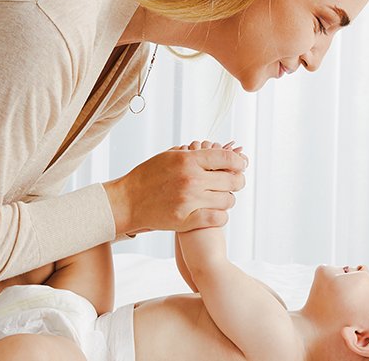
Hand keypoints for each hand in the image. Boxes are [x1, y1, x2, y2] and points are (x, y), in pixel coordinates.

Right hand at [103, 141, 246, 234]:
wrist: (127, 200)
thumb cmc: (149, 175)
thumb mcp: (171, 155)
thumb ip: (197, 153)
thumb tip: (222, 148)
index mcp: (188, 159)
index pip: (228, 158)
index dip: (240, 162)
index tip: (240, 166)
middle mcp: (191, 179)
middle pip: (233, 180)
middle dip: (238, 181)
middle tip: (233, 183)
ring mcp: (189, 201)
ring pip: (228, 201)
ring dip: (227, 199)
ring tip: (219, 198)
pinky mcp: (185, 221)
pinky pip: (218, 219)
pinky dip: (221, 216)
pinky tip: (214, 212)